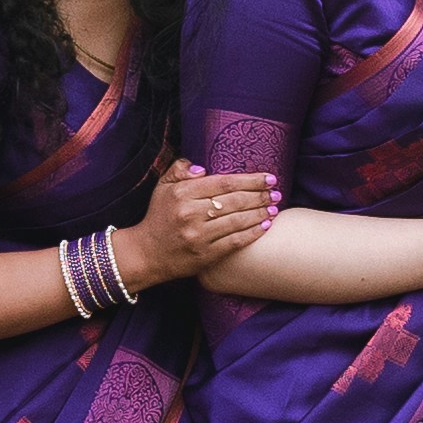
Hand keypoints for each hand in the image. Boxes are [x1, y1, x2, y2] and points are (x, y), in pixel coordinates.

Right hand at [122, 163, 276, 288]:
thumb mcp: (162, 188)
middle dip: (260, 195)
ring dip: (260, 213)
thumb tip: (202, 167)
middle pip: (235, 201)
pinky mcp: (205, 255)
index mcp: (183, 194)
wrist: (146, 253)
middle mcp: (191, 214)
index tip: (268, 177)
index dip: (250, 180)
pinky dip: (252, 233)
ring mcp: (199, 236)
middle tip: (277, 192)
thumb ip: (180, 170)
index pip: (224, 183)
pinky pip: (235, 242)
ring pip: (237, 221)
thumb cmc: (158, 216)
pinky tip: (265, 225)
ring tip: (274, 207)